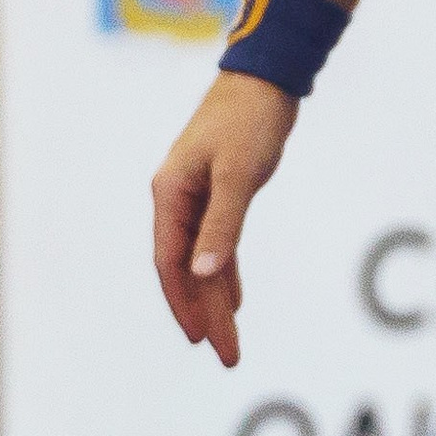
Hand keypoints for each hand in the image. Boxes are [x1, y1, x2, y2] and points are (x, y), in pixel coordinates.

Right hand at [152, 74, 300, 367]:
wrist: (265, 79)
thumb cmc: (249, 121)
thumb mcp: (237, 175)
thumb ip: (222, 226)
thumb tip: (204, 276)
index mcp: (170, 195)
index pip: (172, 264)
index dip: (185, 305)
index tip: (204, 341)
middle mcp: (177, 200)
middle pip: (187, 270)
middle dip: (205, 314)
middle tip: (229, 357)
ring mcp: (196, 197)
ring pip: (202, 260)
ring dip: (214, 299)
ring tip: (229, 340)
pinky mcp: (218, 193)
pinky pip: (216, 244)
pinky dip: (224, 272)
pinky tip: (231, 298)